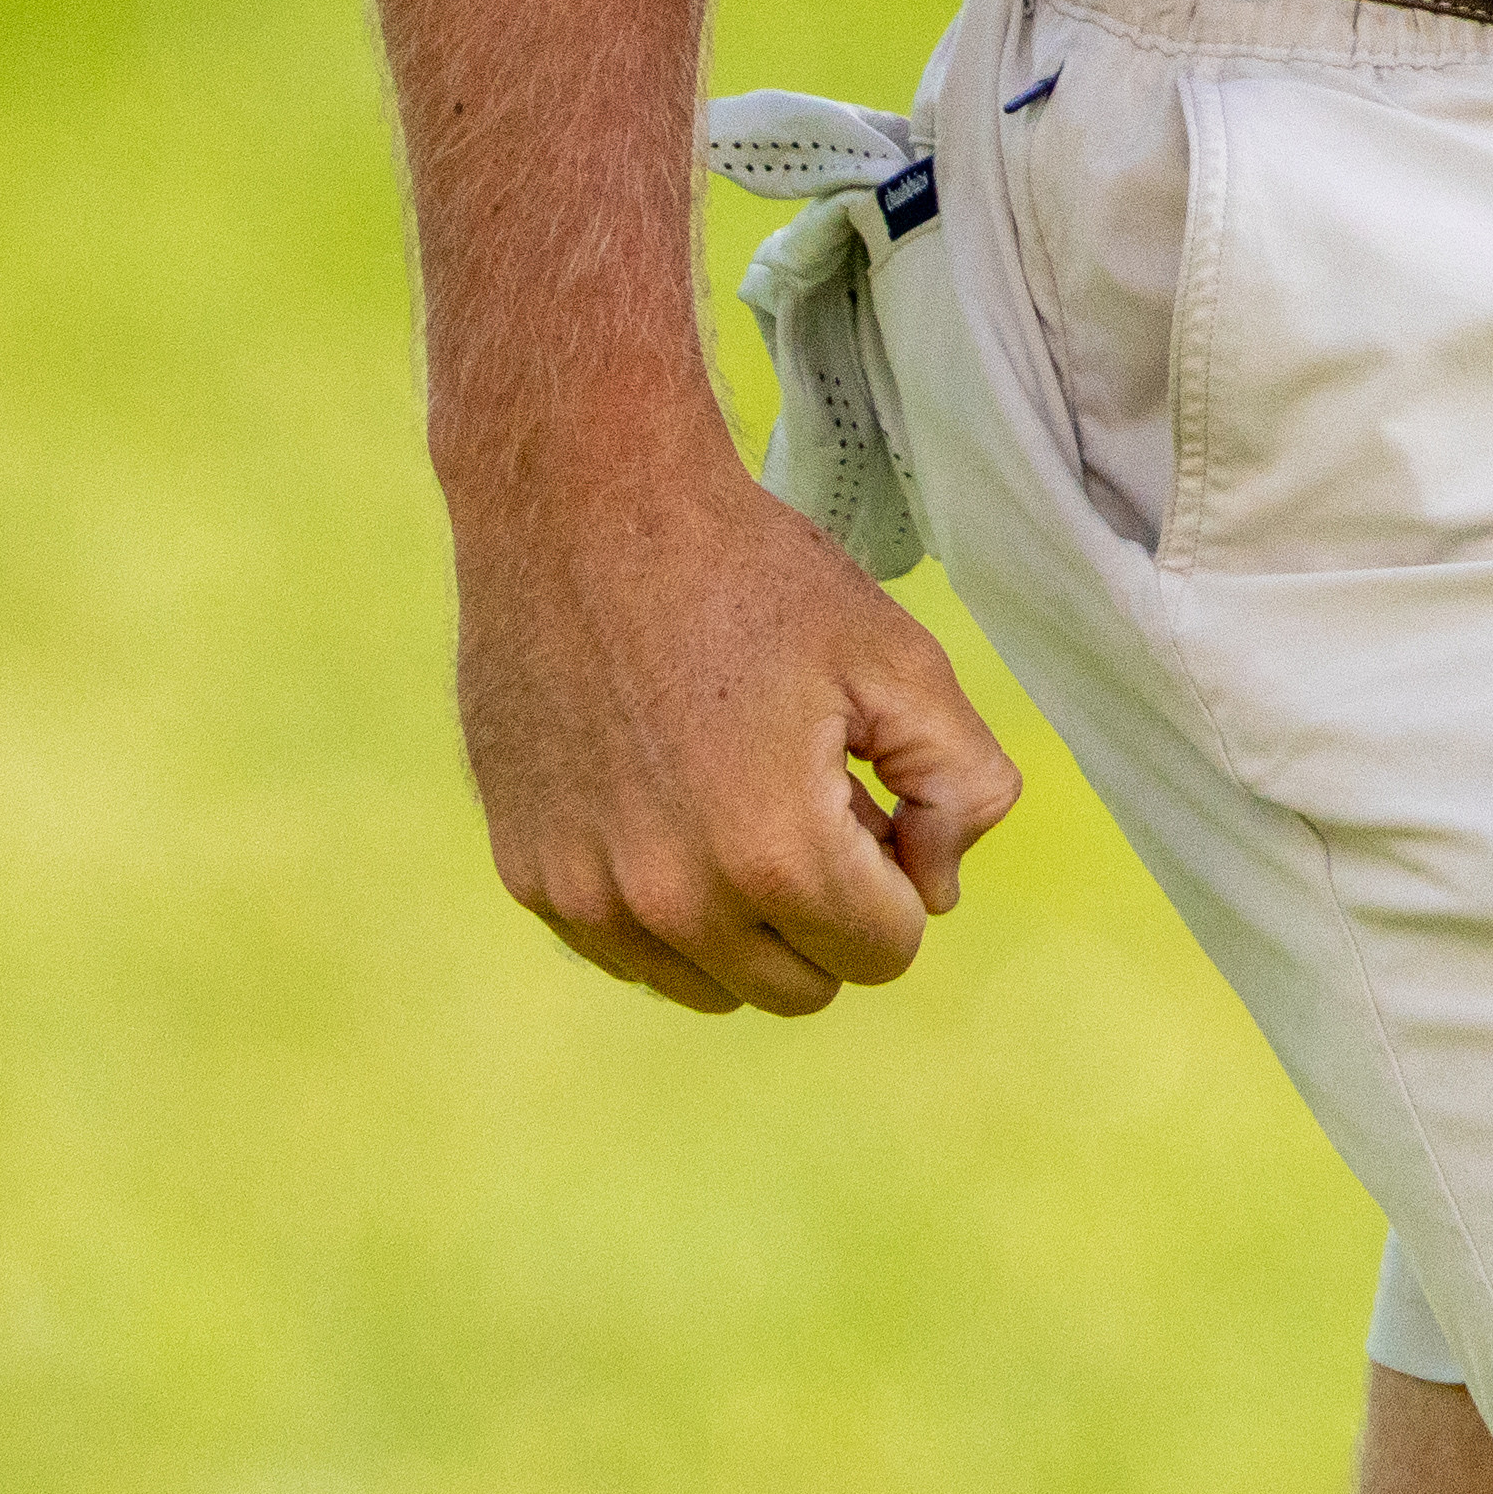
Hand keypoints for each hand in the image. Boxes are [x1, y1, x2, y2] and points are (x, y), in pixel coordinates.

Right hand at [448, 447, 1020, 1013]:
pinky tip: (664, 802)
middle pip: (801, 987)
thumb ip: (964, 788)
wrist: (582, 507)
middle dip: (826, 908)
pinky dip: (665, 909)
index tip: (864, 793)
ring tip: (732, 794)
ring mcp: (587, 896)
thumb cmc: (749, 576)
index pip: (885, 952)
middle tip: (804, 792)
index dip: (897, 875)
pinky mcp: (528, 877)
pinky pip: (629, 953)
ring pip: (712, 984)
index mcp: (775, 853)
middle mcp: (672, 900)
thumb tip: (936, 886)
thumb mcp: (899, 659)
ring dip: (745, 920)